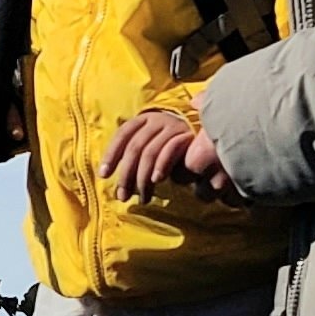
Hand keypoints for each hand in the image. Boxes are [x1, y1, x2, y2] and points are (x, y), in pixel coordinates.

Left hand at [102, 107, 236, 200]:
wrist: (210, 126)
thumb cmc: (178, 140)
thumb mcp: (157, 141)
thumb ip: (142, 156)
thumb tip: (123, 182)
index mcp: (145, 118)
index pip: (123, 135)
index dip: (111, 154)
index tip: (104, 175)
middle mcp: (156, 119)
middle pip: (134, 147)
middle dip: (126, 174)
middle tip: (122, 195)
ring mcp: (172, 125)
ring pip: (149, 151)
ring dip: (143, 177)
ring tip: (142, 197)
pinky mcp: (186, 135)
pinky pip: (169, 150)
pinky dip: (162, 165)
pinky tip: (157, 181)